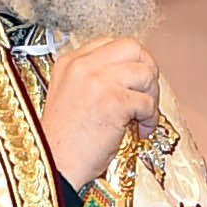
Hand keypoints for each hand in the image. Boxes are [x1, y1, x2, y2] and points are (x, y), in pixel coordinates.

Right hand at [42, 37, 160, 190]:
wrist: (54, 163)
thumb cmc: (63, 141)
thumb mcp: (69, 95)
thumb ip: (93, 79)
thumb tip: (130, 75)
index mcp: (70, 62)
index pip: (111, 43)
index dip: (130, 60)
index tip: (134, 80)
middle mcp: (83, 66)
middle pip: (133, 47)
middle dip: (148, 68)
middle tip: (147, 92)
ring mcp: (98, 82)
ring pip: (146, 72)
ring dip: (152, 96)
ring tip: (143, 116)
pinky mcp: (114, 101)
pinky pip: (148, 102)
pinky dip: (151, 119)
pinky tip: (141, 131)